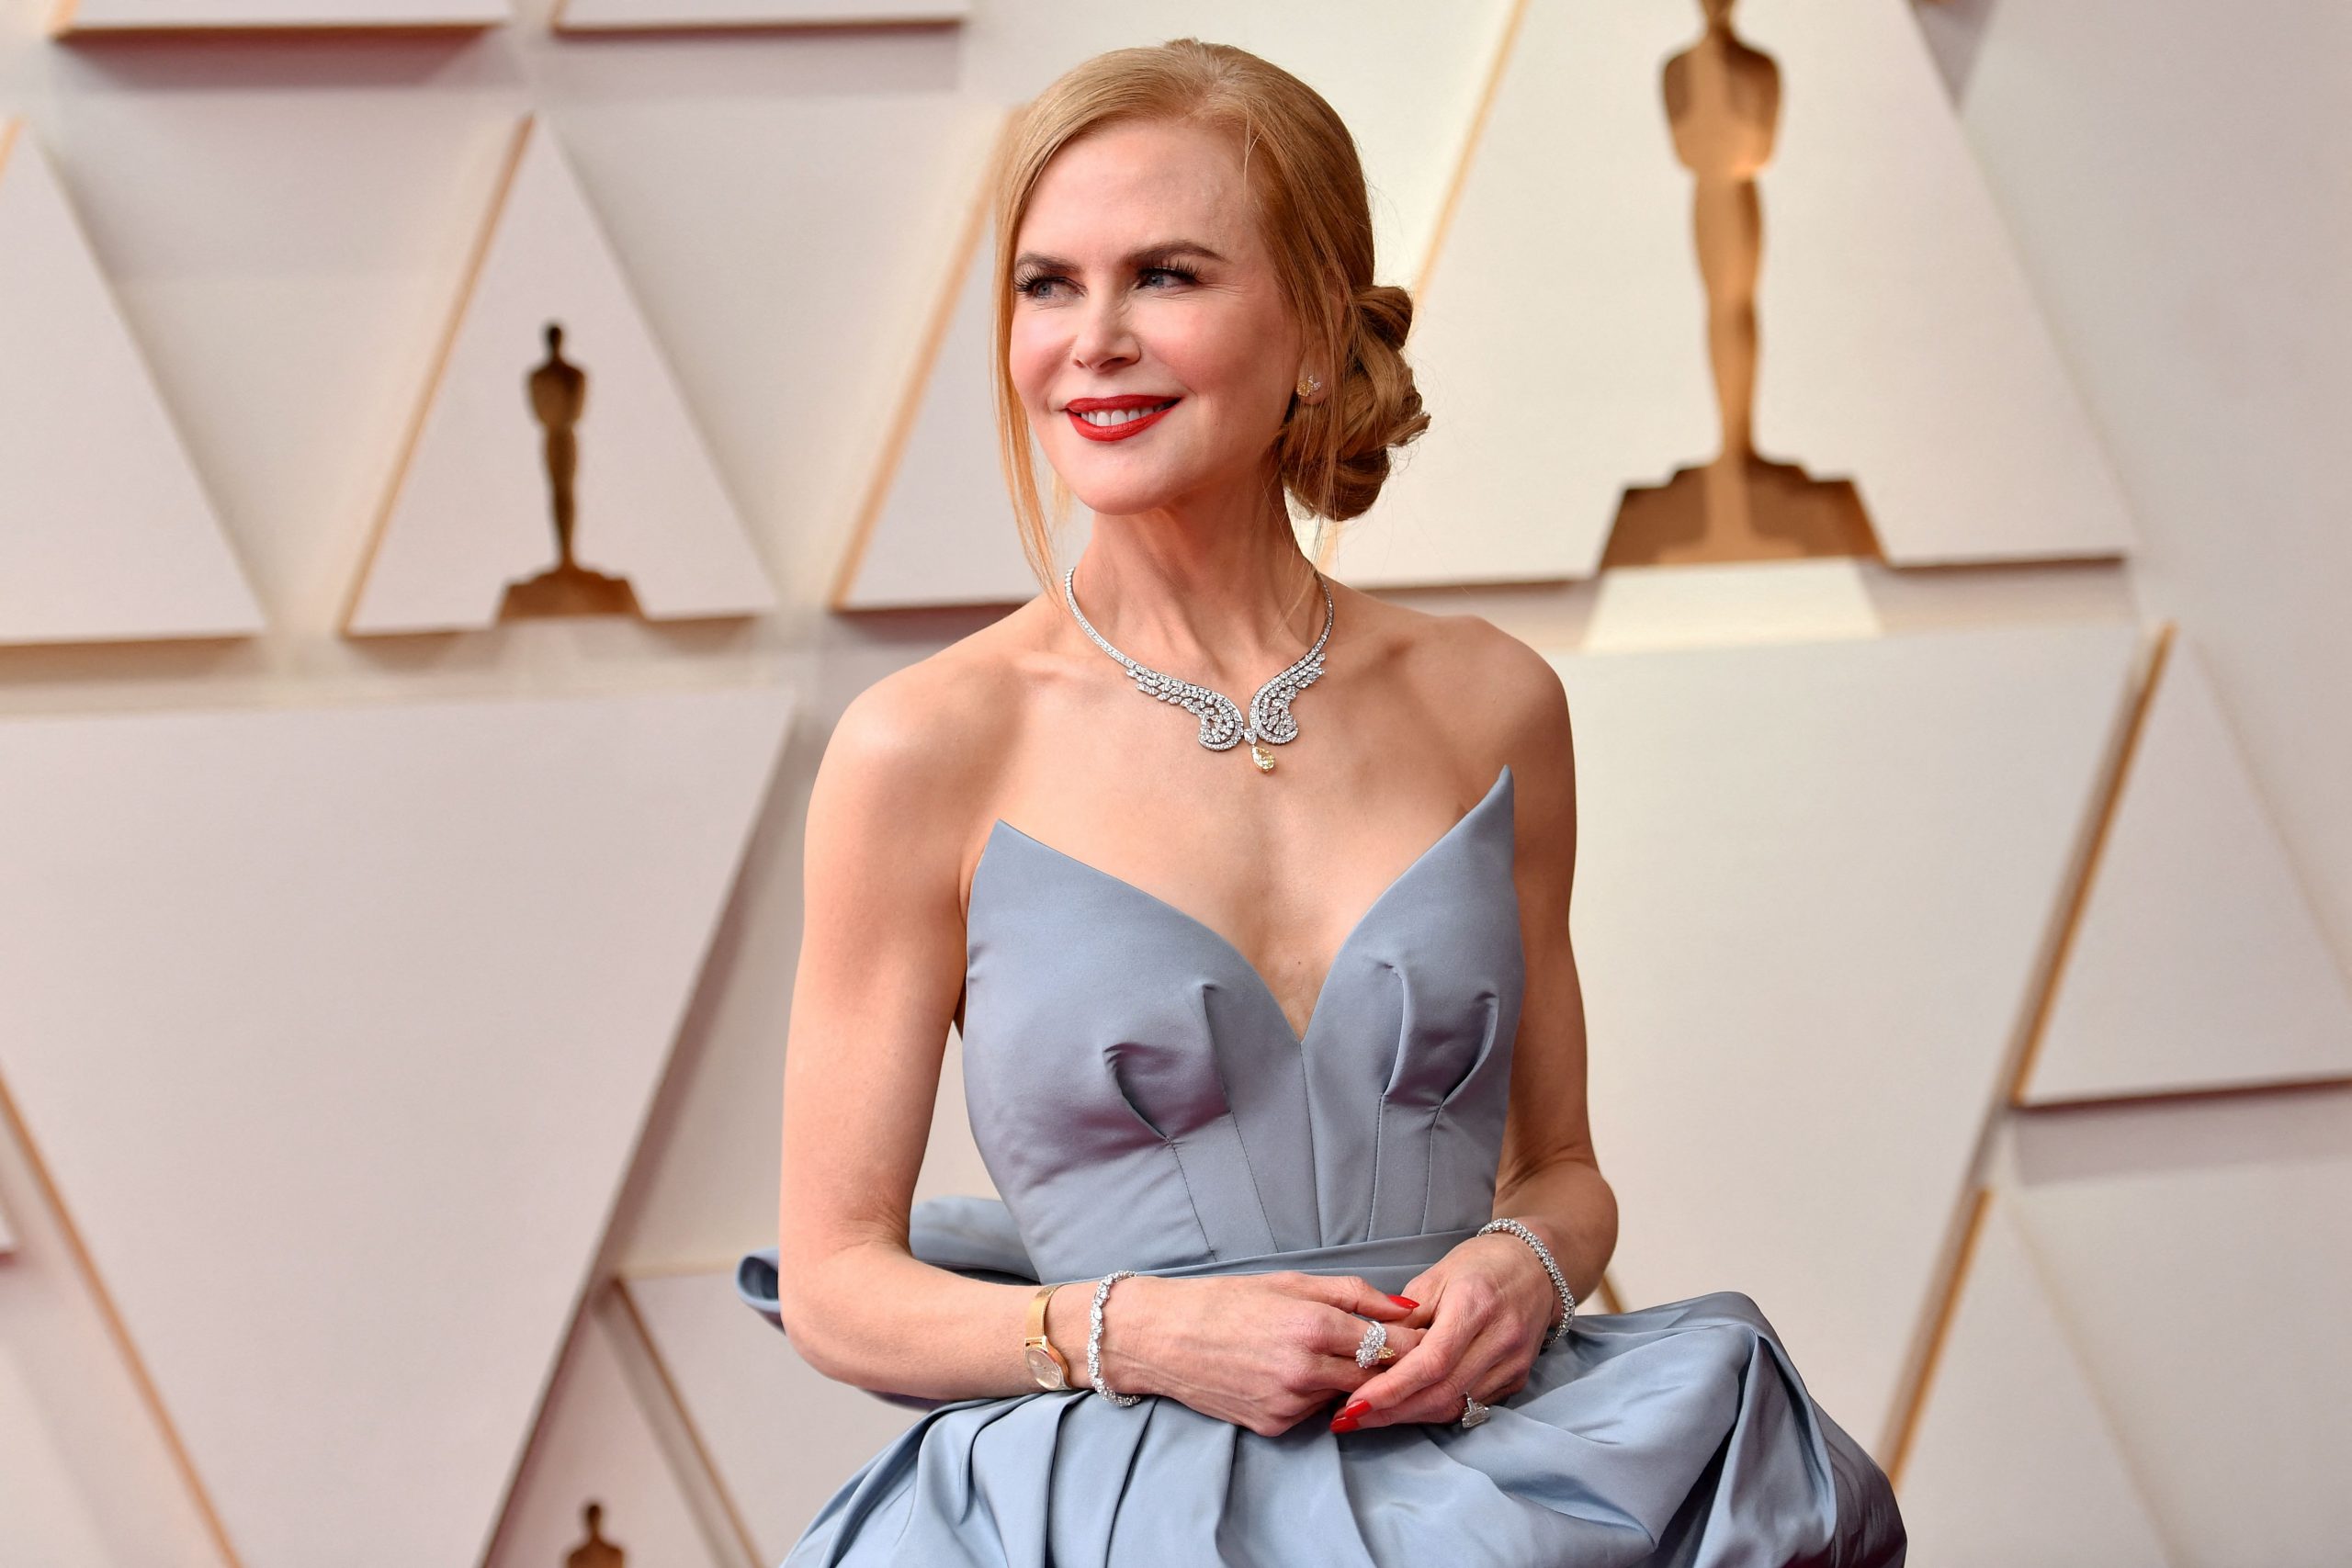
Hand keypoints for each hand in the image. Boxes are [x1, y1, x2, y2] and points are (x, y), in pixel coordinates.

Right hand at [1073, 1271, 1425, 1436]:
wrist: (1163, 1338)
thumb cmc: (1225, 1301)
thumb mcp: (1290, 1282)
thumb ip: (1354, 1294)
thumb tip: (1407, 1307)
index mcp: (1313, 1325)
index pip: (1389, 1345)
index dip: (1410, 1344)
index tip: (1423, 1338)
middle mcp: (1305, 1370)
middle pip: (1374, 1377)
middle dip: (1387, 1366)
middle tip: (1390, 1351)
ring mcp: (1289, 1403)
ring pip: (1345, 1395)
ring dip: (1347, 1380)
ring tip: (1323, 1354)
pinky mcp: (1275, 1426)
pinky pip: (1313, 1412)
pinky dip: (1315, 1396)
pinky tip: (1292, 1374)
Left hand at [1328, 1232, 1556, 1431]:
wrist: (1536, 1266)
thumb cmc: (1480, 1264)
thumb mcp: (1436, 1275)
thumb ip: (1405, 1317)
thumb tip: (1371, 1352)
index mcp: (1476, 1305)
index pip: (1431, 1362)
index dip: (1392, 1388)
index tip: (1356, 1402)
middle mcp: (1500, 1338)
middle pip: (1442, 1392)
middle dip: (1393, 1411)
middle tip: (1351, 1417)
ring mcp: (1513, 1363)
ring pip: (1456, 1406)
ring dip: (1410, 1416)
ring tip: (1370, 1415)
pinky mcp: (1517, 1379)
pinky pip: (1471, 1406)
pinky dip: (1436, 1410)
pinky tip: (1407, 1408)